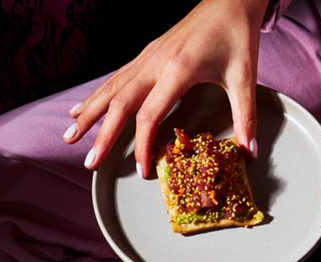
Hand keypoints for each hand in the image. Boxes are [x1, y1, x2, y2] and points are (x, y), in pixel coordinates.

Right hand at [64, 0, 269, 176]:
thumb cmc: (236, 34)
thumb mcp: (244, 76)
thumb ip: (245, 117)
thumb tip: (249, 152)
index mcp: (177, 70)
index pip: (150, 115)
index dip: (143, 145)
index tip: (142, 168)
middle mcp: (154, 63)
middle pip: (119, 103)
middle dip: (101, 134)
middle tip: (88, 161)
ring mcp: (146, 57)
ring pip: (110, 88)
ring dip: (89, 113)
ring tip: (71, 135)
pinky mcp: (145, 54)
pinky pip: (115, 78)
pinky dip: (96, 95)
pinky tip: (83, 108)